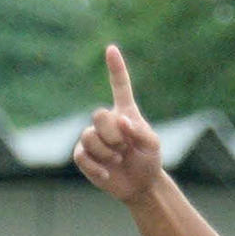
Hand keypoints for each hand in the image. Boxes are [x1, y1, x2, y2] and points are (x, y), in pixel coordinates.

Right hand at [73, 45, 162, 203]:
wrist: (140, 185)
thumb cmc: (148, 161)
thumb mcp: (153, 146)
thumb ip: (142, 131)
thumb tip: (121, 121)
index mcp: (125, 112)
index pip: (120, 86)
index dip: (116, 68)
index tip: (112, 49)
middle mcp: (107, 121)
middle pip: (98, 116)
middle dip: (112, 135)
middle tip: (124, 148)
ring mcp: (93, 137)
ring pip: (89, 137)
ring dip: (106, 152)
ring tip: (118, 159)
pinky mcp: (83, 154)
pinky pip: (81, 155)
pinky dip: (96, 167)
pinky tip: (107, 173)